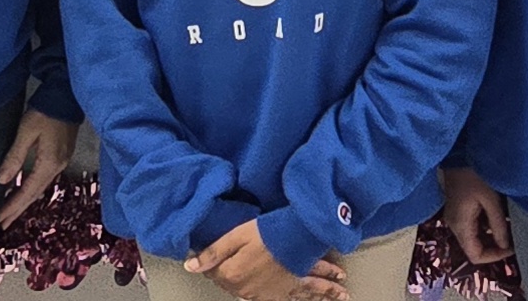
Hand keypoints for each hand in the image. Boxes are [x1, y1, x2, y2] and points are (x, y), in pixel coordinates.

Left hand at [0, 109, 77, 226]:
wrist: (66, 96)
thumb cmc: (45, 112)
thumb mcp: (26, 132)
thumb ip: (14, 156)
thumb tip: (2, 180)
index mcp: (49, 163)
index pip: (28, 191)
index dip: (13, 206)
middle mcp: (58, 166)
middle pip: (36, 193)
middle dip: (19, 209)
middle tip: (4, 224)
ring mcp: (62, 161)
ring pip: (41, 187)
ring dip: (26, 200)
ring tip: (12, 211)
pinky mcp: (62, 155)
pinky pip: (45, 179)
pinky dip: (33, 188)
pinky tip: (26, 189)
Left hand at [185, 220, 348, 300]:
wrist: (295, 232)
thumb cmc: (264, 231)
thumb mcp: (234, 236)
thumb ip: (212, 253)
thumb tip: (190, 266)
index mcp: (235, 277)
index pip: (218, 275)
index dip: (217, 264)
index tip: (219, 254)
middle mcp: (252, 290)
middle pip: (241, 288)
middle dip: (240, 279)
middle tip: (245, 268)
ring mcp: (275, 292)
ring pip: (273, 295)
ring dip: (294, 291)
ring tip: (317, 290)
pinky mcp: (295, 286)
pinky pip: (306, 293)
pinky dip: (324, 293)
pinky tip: (338, 295)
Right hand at [441, 167, 512, 264]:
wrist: (457, 152)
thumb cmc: (473, 174)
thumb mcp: (490, 199)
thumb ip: (498, 224)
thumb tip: (505, 245)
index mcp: (460, 225)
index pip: (475, 255)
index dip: (494, 256)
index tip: (513, 247)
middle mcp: (454, 225)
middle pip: (474, 248)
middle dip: (495, 246)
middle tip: (514, 238)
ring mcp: (455, 217)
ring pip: (475, 237)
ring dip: (492, 235)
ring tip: (509, 227)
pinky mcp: (459, 209)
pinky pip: (473, 226)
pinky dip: (486, 225)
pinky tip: (499, 216)